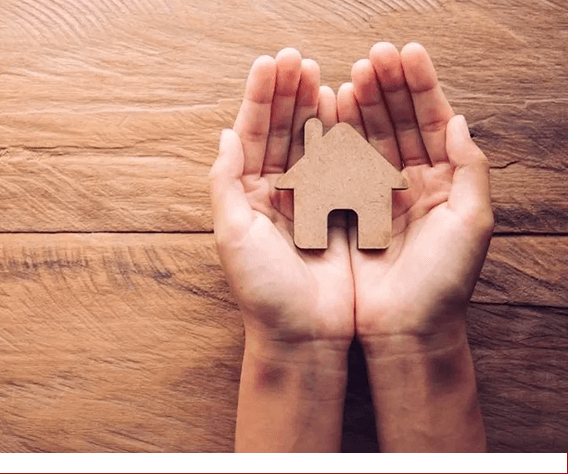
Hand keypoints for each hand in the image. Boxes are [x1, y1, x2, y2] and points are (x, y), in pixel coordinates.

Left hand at [210, 48, 354, 353]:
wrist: (304, 335)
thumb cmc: (263, 291)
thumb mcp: (233, 234)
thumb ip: (225, 182)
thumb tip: (224, 134)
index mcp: (247, 196)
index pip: (251, 135)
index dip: (261, 98)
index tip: (272, 62)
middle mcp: (275, 194)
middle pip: (279, 132)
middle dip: (287, 94)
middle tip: (297, 57)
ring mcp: (308, 201)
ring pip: (309, 143)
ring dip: (312, 107)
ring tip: (319, 72)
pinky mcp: (338, 213)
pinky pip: (339, 167)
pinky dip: (340, 138)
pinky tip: (343, 111)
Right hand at [336, 42, 493, 349]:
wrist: (403, 329)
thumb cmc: (443, 282)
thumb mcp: (473, 222)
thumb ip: (471, 167)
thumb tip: (459, 120)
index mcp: (444, 182)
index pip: (432, 121)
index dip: (420, 86)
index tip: (405, 54)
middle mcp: (410, 183)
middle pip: (399, 122)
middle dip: (387, 87)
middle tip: (372, 55)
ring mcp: (375, 195)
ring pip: (368, 139)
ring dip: (361, 105)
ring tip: (350, 74)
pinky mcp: (346, 211)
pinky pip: (340, 166)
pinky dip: (335, 138)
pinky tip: (329, 111)